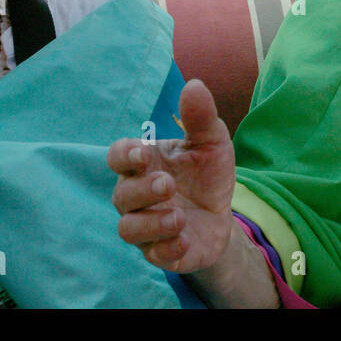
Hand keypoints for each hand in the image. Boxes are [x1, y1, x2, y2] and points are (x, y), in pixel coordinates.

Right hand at [108, 79, 235, 273]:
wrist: (223, 214)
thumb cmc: (206, 173)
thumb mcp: (212, 142)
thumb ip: (200, 117)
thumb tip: (194, 85)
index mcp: (145, 164)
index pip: (118, 156)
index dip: (123, 155)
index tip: (141, 154)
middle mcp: (137, 195)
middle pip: (121, 194)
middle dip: (142, 190)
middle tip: (167, 184)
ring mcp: (146, 226)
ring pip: (128, 228)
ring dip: (151, 223)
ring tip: (179, 216)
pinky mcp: (160, 252)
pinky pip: (152, 255)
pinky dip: (166, 249)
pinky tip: (185, 239)